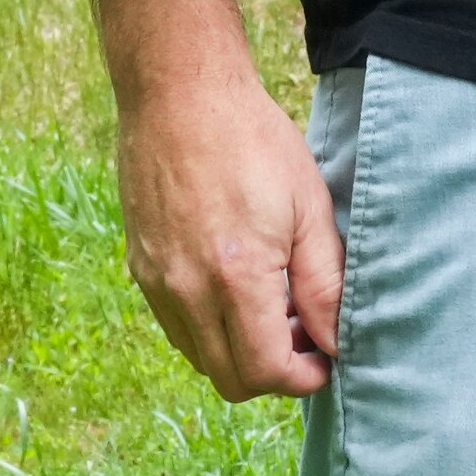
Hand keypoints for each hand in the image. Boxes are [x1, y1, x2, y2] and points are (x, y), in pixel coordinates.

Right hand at [114, 66, 342, 398]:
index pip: (266, 372)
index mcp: (236, 278)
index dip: (303, 378)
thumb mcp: (309, 208)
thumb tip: (335, 341)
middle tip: (303, 337)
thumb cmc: (253, 142)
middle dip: (273, 374)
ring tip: (272, 307)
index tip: (325, 359)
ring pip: (200, 358)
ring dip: (238, 352)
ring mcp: (156, 282)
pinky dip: (209, 328)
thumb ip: (324, 285)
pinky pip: (176, 327)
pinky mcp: (140, 268)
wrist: (179, 95)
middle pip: (230, 380)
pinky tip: (235, 288)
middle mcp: (187, 291)